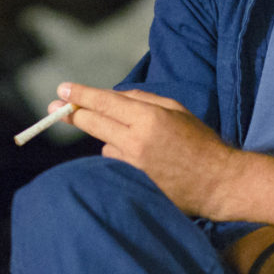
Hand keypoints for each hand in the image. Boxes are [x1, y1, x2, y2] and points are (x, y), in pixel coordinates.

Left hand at [51, 83, 238, 217]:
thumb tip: (112, 97)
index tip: (62, 89)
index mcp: (148, 117)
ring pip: (104, 144)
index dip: (81, 95)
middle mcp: (136, 141)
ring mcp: (132, 165)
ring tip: (142, 145)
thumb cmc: (200, 142)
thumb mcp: (175, 109)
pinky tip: (144, 161)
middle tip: (54, 108)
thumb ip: (141, 100)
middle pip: (92, 123)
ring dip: (111, 139)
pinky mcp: (132, 183)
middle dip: (71, 113)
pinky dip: (121, 157)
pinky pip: (115, 163)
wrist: (219, 183)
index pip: (104, 102)